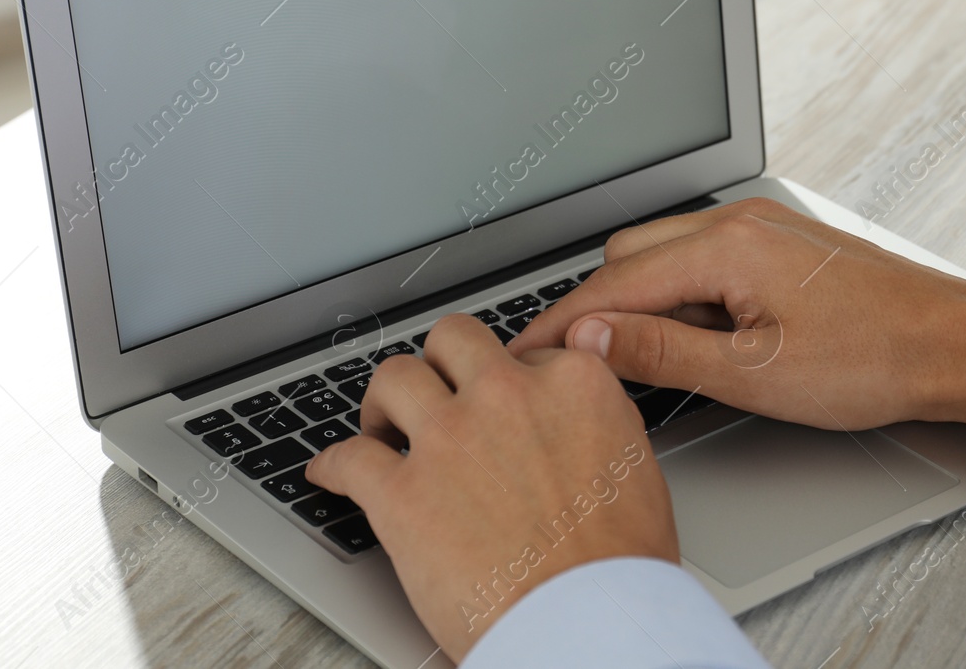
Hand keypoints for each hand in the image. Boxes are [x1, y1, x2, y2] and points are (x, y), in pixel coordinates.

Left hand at [306, 314, 678, 660]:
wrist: (590, 624)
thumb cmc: (619, 568)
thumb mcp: (635, 464)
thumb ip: (595, 420)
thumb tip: (573, 415)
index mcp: (572, 385)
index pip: (526, 353)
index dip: (510, 380)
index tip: (498, 403)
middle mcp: (506, 396)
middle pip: (454, 341)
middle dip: (441, 364)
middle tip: (436, 392)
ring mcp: (449, 438)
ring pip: (395, 378)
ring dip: (384, 401)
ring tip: (382, 425)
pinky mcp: (401, 493)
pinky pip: (348, 458)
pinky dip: (332, 465)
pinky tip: (329, 471)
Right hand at [510, 197, 965, 431]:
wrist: (952, 344)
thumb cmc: (873, 362)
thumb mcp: (754, 374)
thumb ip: (661, 351)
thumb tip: (590, 338)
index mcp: (726, 248)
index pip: (612, 282)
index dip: (560, 323)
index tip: (523, 353)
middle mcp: (738, 222)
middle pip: (628, 255)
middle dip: (595, 306)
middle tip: (575, 364)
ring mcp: (760, 227)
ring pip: (663, 253)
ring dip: (638, 299)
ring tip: (637, 357)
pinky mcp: (776, 242)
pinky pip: (700, 256)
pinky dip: (677, 291)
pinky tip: (692, 334)